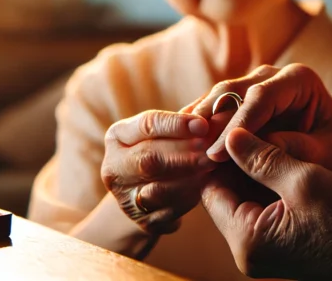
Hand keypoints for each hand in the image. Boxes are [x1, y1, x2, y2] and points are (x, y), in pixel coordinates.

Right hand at [101, 109, 214, 234]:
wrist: (148, 193)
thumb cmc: (166, 150)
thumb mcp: (169, 132)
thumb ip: (188, 122)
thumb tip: (217, 111)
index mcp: (117, 136)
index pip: (146, 125)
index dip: (176, 124)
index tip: (203, 124)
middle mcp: (113, 166)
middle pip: (148, 158)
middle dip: (185, 154)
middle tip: (212, 150)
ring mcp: (123, 197)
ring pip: (157, 188)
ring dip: (189, 177)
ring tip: (213, 167)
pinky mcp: (140, 221)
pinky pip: (168, 210)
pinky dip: (189, 198)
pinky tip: (207, 187)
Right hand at [193, 64, 331, 216]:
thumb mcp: (327, 160)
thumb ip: (293, 149)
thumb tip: (246, 146)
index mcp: (301, 80)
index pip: (262, 96)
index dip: (237, 124)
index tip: (216, 153)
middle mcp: (275, 78)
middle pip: (232, 91)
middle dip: (210, 120)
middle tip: (189, 148)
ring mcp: (255, 91)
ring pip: (217, 100)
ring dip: (198, 125)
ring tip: (180, 150)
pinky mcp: (242, 110)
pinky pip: (215, 116)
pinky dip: (199, 132)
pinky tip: (182, 150)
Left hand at [202, 128, 331, 279]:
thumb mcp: (304, 179)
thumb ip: (262, 156)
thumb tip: (229, 134)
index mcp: (246, 238)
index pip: (211, 186)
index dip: (220, 153)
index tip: (235, 122)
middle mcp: (246, 252)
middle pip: (224, 194)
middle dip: (236, 161)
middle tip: (250, 125)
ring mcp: (262, 253)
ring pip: (243, 200)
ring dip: (253, 172)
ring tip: (268, 138)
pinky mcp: (278, 249)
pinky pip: (260, 212)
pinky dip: (267, 188)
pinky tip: (283, 162)